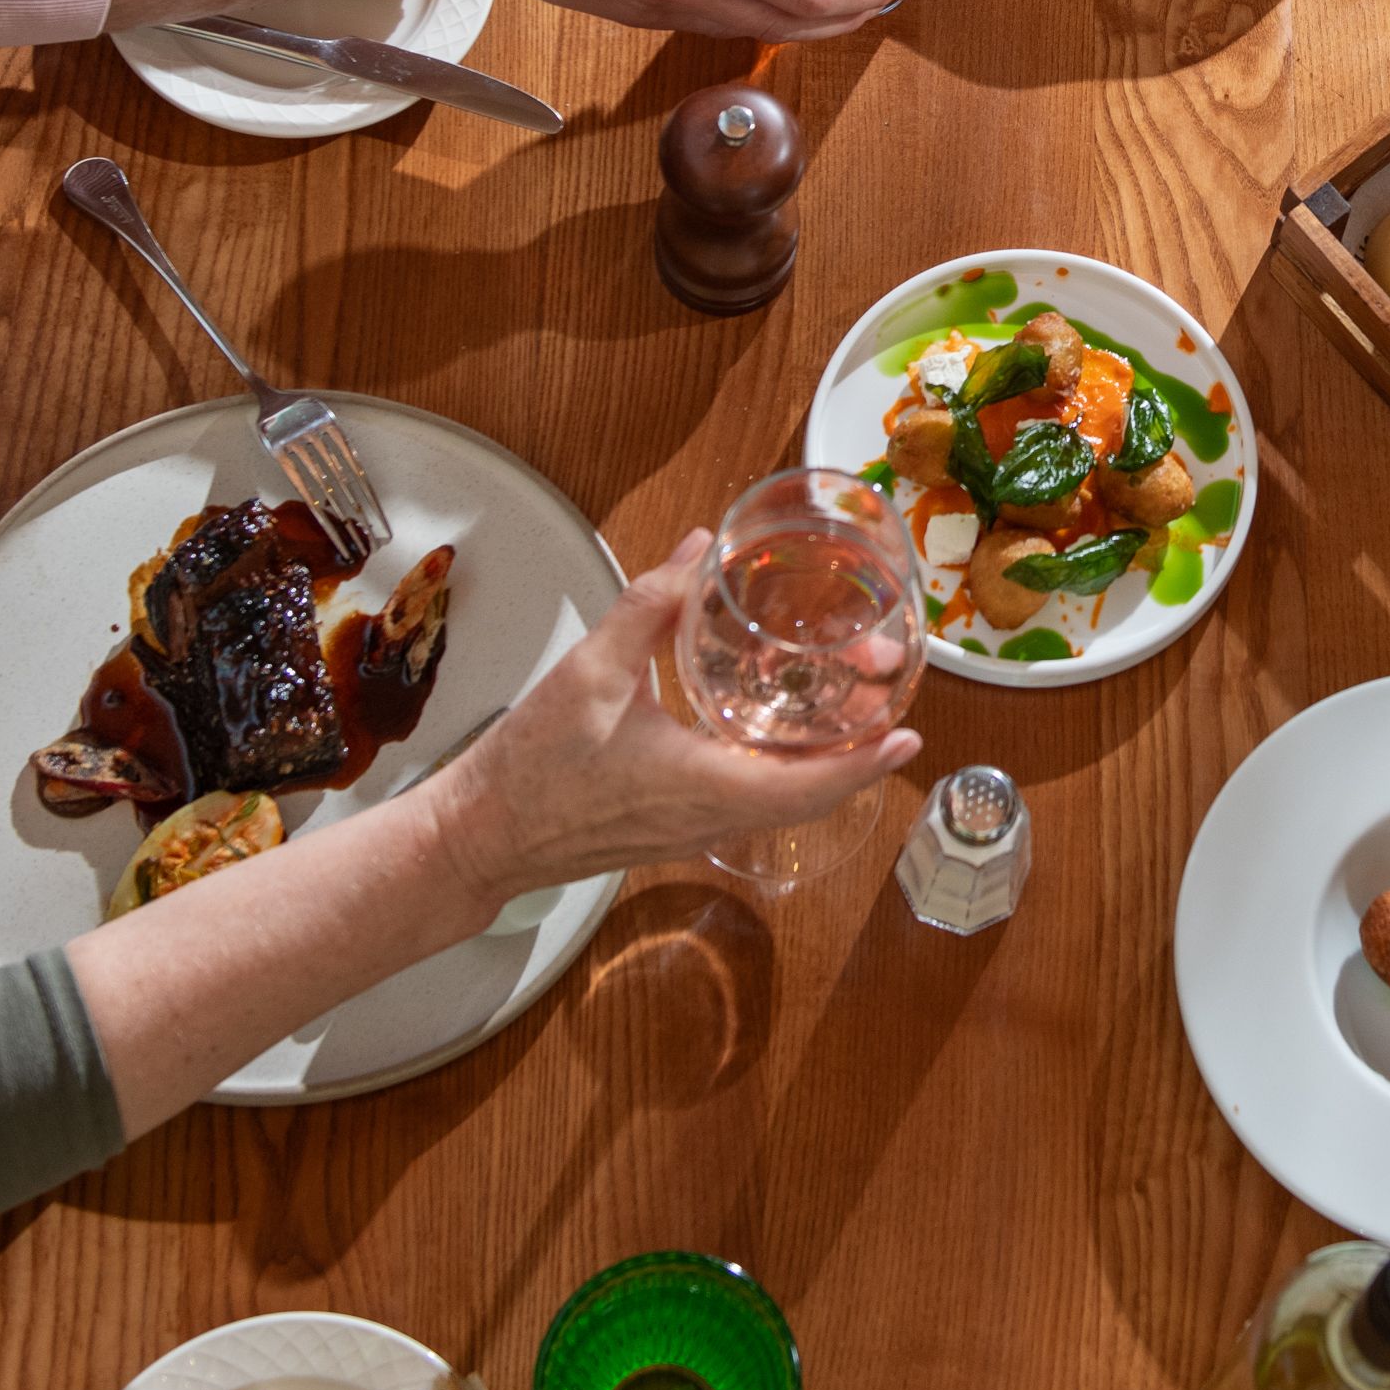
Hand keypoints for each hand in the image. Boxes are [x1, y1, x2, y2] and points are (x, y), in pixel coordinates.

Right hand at [433, 533, 922, 906]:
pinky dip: (779, 771)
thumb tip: (698, 553)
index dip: (864, 762)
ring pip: (779, 802)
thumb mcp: (593, 671)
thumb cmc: (530, 769)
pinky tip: (779, 732)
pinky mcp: (675, 829)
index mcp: (701, 787)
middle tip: (888, 701)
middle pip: (806, 795)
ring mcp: (693, 831)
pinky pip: (748, 803)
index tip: (909, 737)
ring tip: (850, 711)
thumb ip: (651, 606)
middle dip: (855, 751)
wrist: (480, 836)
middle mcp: (708, 819)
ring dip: (821, 762)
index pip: (806, 786)